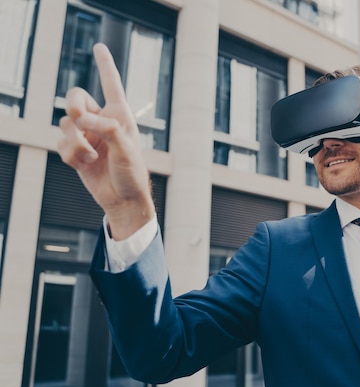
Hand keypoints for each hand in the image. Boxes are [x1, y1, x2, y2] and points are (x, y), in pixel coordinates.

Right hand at [57, 43, 154, 239]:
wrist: (122, 199)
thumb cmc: (132, 174)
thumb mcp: (126, 149)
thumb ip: (106, 129)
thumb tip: (81, 119)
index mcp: (120, 115)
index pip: (111, 84)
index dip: (105, 65)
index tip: (99, 46)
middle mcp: (102, 121)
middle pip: (74, 97)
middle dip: (74, 108)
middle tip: (81, 122)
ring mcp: (87, 136)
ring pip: (65, 124)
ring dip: (75, 142)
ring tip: (90, 158)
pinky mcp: (76, 151)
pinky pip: (60, 144)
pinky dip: (70, 155)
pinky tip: (84, 165)